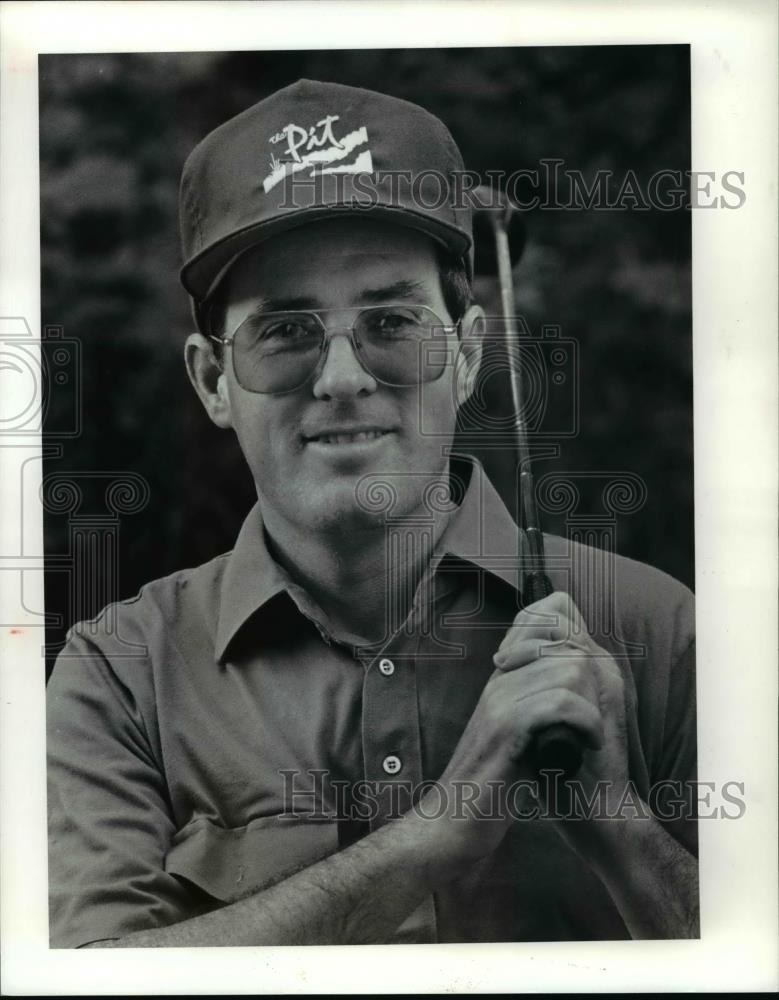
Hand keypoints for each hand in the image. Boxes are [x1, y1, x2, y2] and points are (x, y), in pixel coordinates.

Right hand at [427, 591, 629, 863]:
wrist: (455, 820)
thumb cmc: (493, 782)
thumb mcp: (516, 730)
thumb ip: (536, 697)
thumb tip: (574, 671)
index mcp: (503, 675)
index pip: (539, 616)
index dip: (573, 633)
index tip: (586, 683)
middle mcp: (499, 678)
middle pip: (565, 642)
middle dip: (592, 679)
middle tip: (593, 716)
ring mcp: (499, 699)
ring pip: (569, 669)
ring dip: (592, 704)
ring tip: (591, 734)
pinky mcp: (506, 726)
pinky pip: (560, 702)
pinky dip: (585, 722)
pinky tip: (585, 745)